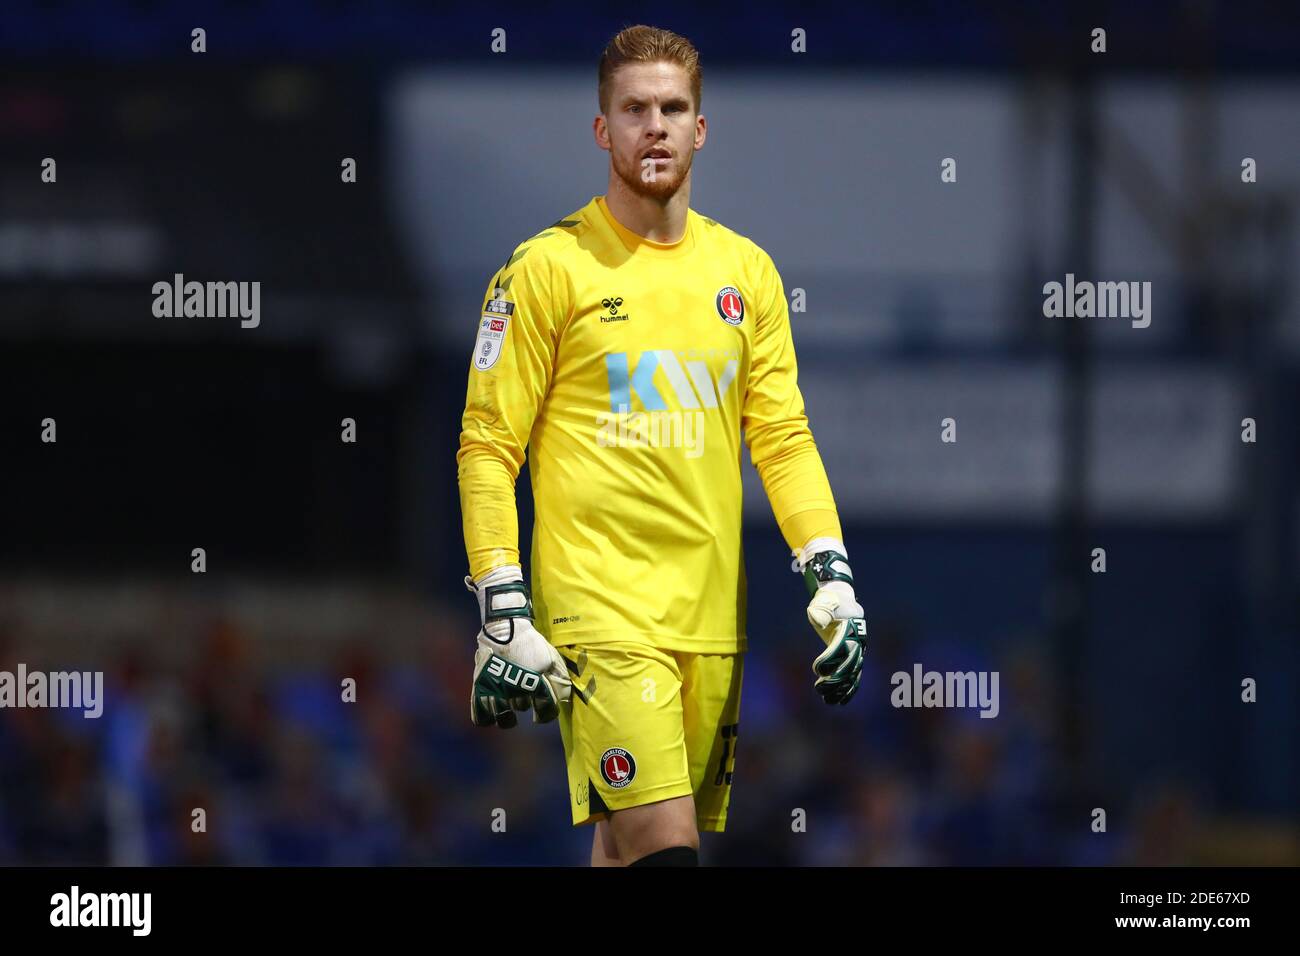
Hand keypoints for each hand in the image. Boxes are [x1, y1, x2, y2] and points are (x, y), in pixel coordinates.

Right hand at [464, 565, 572, 727]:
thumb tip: (563, 699)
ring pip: (503, 715)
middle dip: (525, 702)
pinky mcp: (480, 687)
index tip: (543, 712)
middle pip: (522, 708)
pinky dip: (487, 718)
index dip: (546, 714)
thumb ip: (560, 680)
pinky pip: (481, 716)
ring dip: (507, 712)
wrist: (506, 627)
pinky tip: (493, 714)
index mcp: (536, 684)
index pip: (546, 712)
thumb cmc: (531, 643)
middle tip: (524, 693)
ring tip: (508, 708)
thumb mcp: (552, 658)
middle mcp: (516, 690)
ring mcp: (497, 690)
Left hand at [794, 541, 866, 705]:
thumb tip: (820, 622)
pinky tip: (839, 702)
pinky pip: (854, 676)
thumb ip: (822, 611)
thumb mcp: (823, 603)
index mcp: (849, 629)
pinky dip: (848, 690)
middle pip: (849, 665)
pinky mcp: (854, 657)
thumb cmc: (829, 602)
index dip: (829, 660)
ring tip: (827, 701)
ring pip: (852, 674)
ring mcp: (857, 650)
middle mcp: (856, 642)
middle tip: (819, 688)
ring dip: (841, 689)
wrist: (841, 600)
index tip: (816, 669)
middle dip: (835, 679)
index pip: (841, 648)